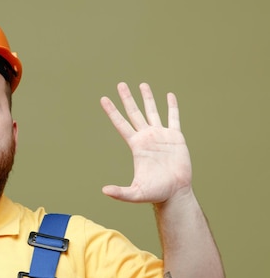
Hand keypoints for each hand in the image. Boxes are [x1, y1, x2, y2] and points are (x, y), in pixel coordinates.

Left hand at [99, 82, 191, 203]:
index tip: (104, 98)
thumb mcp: (135, 193)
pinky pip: (173, 118)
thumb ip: (120, 192)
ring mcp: (161, 136)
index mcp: (136, 145)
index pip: (121, 124)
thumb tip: (104, 190)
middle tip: (120, 84)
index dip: (112, 111)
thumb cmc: (155, 193)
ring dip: (147, 98)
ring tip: (142, 84)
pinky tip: (169, 95)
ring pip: (152, 111)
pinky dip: (172, 106)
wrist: (175, 192)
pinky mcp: (175, 137)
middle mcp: (146, 137)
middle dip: (127, 98)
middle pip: (134, 113)